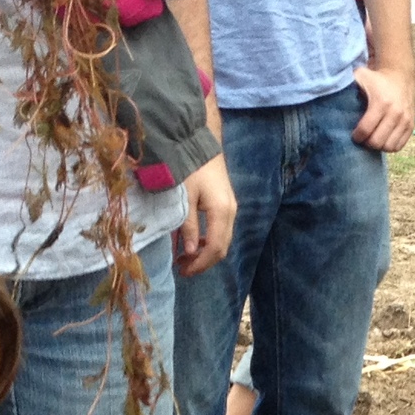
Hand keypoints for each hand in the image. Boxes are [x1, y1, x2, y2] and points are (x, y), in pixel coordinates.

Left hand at [172, 150, 235, 276]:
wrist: (200, 142)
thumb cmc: (190, 167)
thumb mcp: (184, 197)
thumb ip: (187, 225)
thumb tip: (189, 252)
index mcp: (221, 212)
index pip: (214, 248)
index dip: (200, 264)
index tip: (183, 271)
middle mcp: (231, 213)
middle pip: (222, 248)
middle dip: (203, 262)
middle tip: (182, 268)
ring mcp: (231, 209)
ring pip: (223, 241)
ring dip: (205, 253)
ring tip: (184, 257)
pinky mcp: (227, 204)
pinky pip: (221, 231)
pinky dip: (209, 241)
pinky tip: (194, 242)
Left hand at [352, 63, 414, 151]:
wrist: (400, 75)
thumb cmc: (376, 79)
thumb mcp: (361, 76)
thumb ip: (345, 82)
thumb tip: (325, 89)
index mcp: (381, 102)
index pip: (366, 130)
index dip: (357, 136)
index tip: (353, 135)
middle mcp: (395, 112)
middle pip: (377, 142)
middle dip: (366, 143)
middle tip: (362, 138)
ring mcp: (405, 120)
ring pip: (389, 147)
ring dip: (378, 146)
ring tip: (372, 139)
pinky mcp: (411, 125)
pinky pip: (399, 146)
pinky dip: (389, 146)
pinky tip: (382, 138)